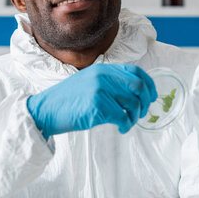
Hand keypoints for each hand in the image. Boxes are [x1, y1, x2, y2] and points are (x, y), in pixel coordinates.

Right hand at [27, 63, 157, 138]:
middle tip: (141, 113)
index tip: (152, 97)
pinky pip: (122, 117)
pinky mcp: (97, 107)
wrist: (46, 110)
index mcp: (103, 69)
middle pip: (139, 87)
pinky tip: (121, 128)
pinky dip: (126, 125)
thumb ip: (109, 83)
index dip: (149, 85)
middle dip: (145, 102)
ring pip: (133, 104)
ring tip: (128, 123)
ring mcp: (100, 90)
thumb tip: (135, 93)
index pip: (136, 72)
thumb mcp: (89, 82)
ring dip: (135, 117)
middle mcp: (103, 76)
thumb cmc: (68, 100)